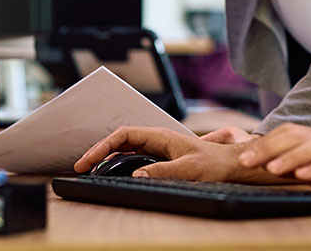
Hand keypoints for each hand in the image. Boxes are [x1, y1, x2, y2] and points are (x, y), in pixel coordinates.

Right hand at [74, 126, 265, 182]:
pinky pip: (133, 156)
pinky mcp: (161, 157)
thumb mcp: (189, 169)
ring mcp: (158, 148)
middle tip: (80, 168)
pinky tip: (110, 172)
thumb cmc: (213, 165)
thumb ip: (163, 172)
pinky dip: (118, 162)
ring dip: (107, 156)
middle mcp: (157, 139)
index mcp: (161, 136)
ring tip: (89, 170)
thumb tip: (136, 174)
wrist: (230, 165)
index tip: (87, 161)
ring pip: (125, 148)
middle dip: (99, 151)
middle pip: (121, 140)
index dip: (103, 146)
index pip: (124, 135)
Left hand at [237, 123, 310, 211]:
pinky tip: (303, 176)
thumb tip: (272, 170)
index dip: (264, 143)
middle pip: (295, 135)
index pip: (288, 133)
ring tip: (270, 169)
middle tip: (246, 162)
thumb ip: (304, 167)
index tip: (243, 158)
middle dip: (268, 147)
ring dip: (289, 157)